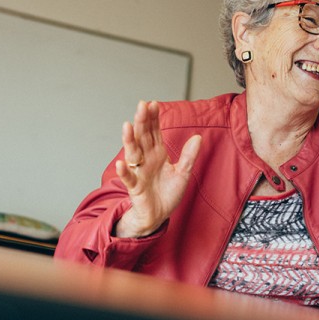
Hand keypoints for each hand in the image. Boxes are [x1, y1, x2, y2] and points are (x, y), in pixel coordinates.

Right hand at [113, 100, 201, 237]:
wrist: (159, 215)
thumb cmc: (168, 193)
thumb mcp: (183, 173)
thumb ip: (189, 156)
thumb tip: (198, 137)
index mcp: (158, 153)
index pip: (154, 132)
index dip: (153, 118)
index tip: (153, 104)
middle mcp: (146, 159)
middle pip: (142, 137)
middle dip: (142, 121)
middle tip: (141, 105)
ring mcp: (139, 172)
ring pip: (133, 153)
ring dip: (129, 140)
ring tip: (127, 126)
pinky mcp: (135, 187)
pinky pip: (129, 178)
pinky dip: (125, 171)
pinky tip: (121, 163)